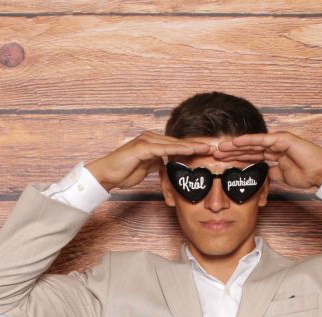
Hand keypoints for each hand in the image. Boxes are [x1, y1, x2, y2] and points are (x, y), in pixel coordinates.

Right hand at [86, 132, 210, 190]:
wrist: (107, 174)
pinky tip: (190, 151)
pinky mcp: (142, 147)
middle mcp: (150, 138)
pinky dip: (177, 150)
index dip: (193, 148)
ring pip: (173, 144)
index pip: (177, 145)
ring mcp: (146, 141)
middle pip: (178, 142)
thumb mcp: (146, 168)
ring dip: (191, 146)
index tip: (208, 151)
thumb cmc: (124, 172)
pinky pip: (163, 149)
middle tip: (214, 148)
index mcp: (153, 142)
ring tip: (206, 148)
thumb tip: (167, 166)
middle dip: (196, 145)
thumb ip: (157, 164)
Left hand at [214, 132, 321, 189]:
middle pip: (248, 149)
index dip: (235, 159)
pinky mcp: (284, 139)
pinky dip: (249, 140)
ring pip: (252, 143)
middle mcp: (274, 146)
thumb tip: (257, 181)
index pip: (250, 157)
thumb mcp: (281, 178)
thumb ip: (269, 176)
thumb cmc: (306, 175)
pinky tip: (236, 142)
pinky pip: (263, 140)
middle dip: (230, 152)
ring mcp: (278, 141)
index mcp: (273, 155)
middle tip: (213, 153)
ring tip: (220, 147)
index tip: (220, 163)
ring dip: (235, 145)